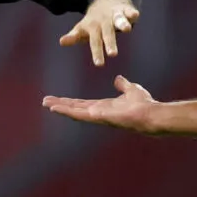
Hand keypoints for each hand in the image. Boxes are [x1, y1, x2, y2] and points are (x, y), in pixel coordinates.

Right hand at [42, 75, 156, 131]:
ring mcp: (98, 116)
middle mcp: (98, 113)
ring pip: (75, 111)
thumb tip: (118, 79)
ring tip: (47, 104)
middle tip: (45, 102)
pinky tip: (57, 109)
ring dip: (61, 108)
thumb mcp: (131, 89)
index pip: (83, 103)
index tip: (58, 99)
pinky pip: (81, 114)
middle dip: (60, 104)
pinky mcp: (99, 117)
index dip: (70, 101)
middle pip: (75, 108)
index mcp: (104, 106)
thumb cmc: (144, 104)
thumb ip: (123, 85)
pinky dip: (68, 111)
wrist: (150, 113)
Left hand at [59, 0, 138, 66]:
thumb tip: (61, 41)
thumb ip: (73, 36)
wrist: (104, 0)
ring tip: (127, 29)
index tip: (99, 64)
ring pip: (118, 20)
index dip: (97, 53)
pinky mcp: (124, 9)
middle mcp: (104, 21)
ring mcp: (114, 15)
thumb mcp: (82, 29)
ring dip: (122, 24)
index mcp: (93, 28)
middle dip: (110, 43)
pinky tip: (135, 15)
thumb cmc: (93, 22)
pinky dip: (131, 12)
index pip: (94, 42)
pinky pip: (128, 11)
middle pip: (107, 33)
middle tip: (113, 54)